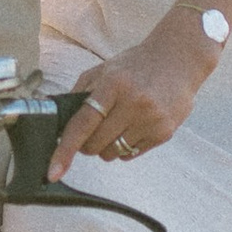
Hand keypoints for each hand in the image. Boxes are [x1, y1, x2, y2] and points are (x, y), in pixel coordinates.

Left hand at [49, 14, 219, 177]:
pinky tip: (133, 127)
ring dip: (106, 146)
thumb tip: (58, 121)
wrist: (178, 59)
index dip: (65, 150)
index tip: (53, 172)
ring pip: (112, 153)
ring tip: (117, 125)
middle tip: (93, 130)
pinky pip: (131, 154)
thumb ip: (79, 93)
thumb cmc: (135, 65)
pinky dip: (124, 147)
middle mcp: (134, 102)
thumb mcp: (104, 70)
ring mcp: (151, 119)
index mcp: (113, 84)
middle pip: (95, 144)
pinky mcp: (164, 132)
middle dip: (87, 143)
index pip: (83, 124)